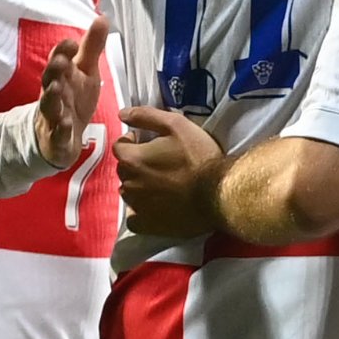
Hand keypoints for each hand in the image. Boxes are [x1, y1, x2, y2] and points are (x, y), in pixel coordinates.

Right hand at [36, 17, 106, 169]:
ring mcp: (53, 115)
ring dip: (52, 97)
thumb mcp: (85, 72)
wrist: (60, 136)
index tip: (71, 42)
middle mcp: (53, 93)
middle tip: (61, 61)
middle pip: (50, 79)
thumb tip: (102, 16)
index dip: (63, 51)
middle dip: (54, 70)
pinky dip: (61, 129)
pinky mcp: (56, 137)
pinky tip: (67, 123)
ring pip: (49, 105)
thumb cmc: (74, 98)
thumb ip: (92, 47)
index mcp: (61, 75)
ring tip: (57, 88)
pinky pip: (57, 133)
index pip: (59, 59)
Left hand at [113, 103, 224, 244]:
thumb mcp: (176, 125)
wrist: (219, 193)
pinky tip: (153, 207)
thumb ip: (146, 116)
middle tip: (157, 162)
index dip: (131, 142)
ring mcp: (138, 206)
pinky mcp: (148, 225)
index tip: (145, 142)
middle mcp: (129, 183)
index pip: (119, 147)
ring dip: (138, 186)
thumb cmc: (199, 157)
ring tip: (159, 184)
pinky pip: (134, 219)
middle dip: (135, 164)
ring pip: (129, 193)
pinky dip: (140, 212)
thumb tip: (121, 114)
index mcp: (133, 159)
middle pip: (124, 170)